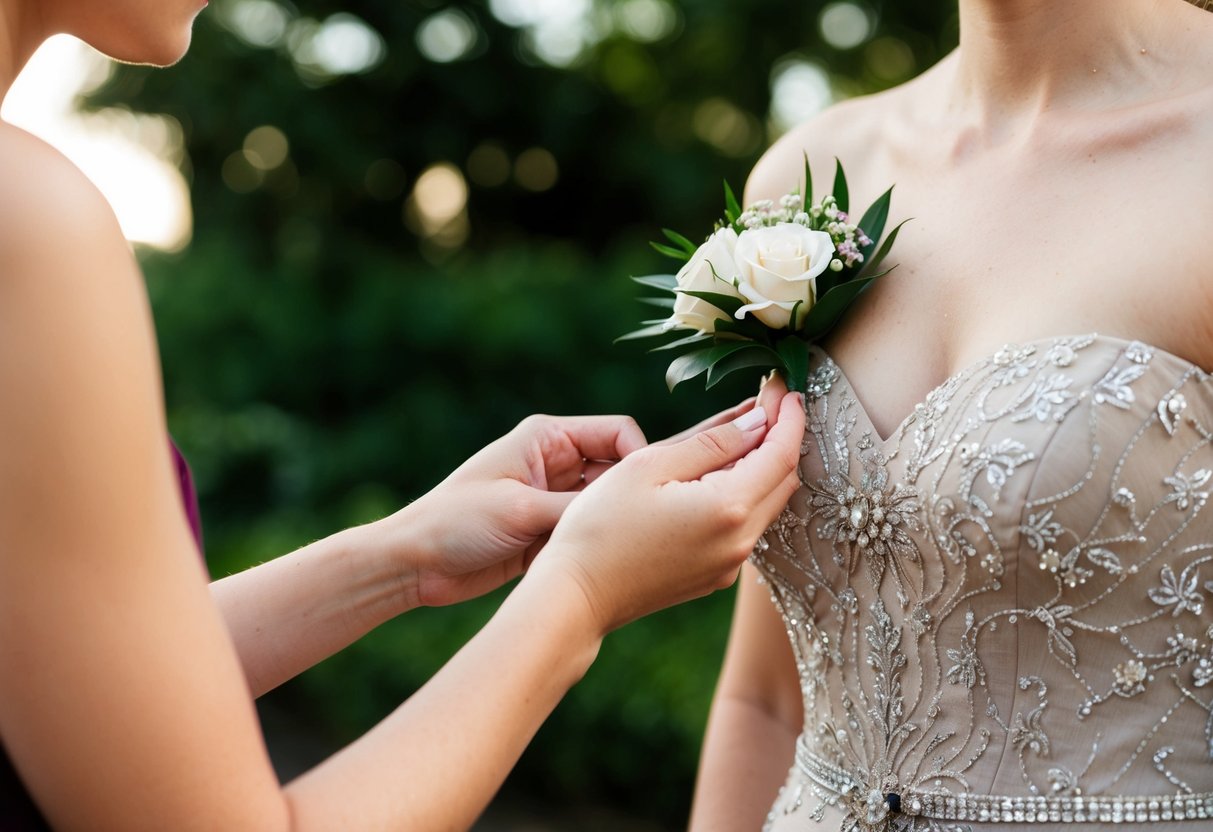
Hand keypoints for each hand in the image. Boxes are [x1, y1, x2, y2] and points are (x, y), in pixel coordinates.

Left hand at [371, 414, 646, 606]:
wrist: (415, 564)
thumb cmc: (457, 521)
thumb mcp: (521, 510)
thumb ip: (577, 507)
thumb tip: (631, 509)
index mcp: (548, 439)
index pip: (618, 434)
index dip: (641, 459)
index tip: (647, 495)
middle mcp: (557, 463)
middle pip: (619, 470)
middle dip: (631, 497)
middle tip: (645, 528)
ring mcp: (555, 499)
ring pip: (608, 507)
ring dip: (612, 526)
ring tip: (619, 551)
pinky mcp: (550, 532)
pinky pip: (589, 535)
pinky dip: (594, 548)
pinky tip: (597, 565)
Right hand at [532, 384, 803, 634]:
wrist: (576, 596)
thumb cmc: (602, 526)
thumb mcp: (650, 466)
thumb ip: (712, 442)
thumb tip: (758, 421)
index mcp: (729, 507)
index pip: (782, 452)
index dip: (787, 415)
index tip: (781, 384)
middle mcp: (741, 541)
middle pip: (784, 479)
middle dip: (781, 436)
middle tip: (766, 400)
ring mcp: (730, 564)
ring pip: (767, 504)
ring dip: (765, 465)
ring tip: (744, 430)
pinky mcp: (714, 576)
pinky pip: (746, 527)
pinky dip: (746, 493)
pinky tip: (721, 474)